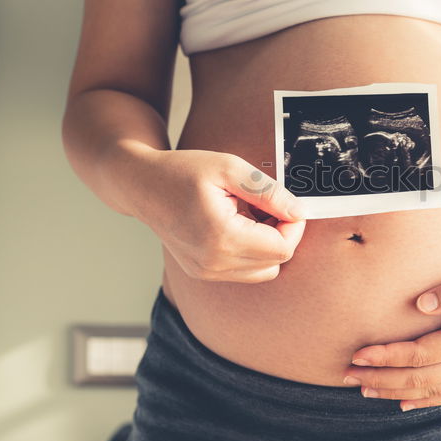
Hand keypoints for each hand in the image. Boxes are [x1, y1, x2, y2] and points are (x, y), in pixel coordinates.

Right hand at [125, 146, 307, 283]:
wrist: (141, 185)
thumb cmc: (182, 171)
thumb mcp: (230, 168)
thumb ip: (268, 191)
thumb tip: (299, 212)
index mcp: (221, 237)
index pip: (282, 248)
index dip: (294, 226)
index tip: (287, 204)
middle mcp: (212, 262)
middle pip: (276, 262)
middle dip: (282, 234)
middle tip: (267, 206)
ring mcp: (206, 271)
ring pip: (263, 271)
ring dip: (267, 246)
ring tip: (251, 216)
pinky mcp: (202, 272)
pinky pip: (244, 272)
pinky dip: (251, 252)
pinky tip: (239, 227)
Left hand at [343, 261, 440, 410]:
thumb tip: (420, 303)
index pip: (421, 354)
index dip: (387, 356)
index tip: (358, 354)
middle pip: (419, 378)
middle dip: (380, 378)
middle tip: (347, 375)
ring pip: (431, 392)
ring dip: (395, 391)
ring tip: (363, 389)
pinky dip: (423, 401)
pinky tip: (402, 403)